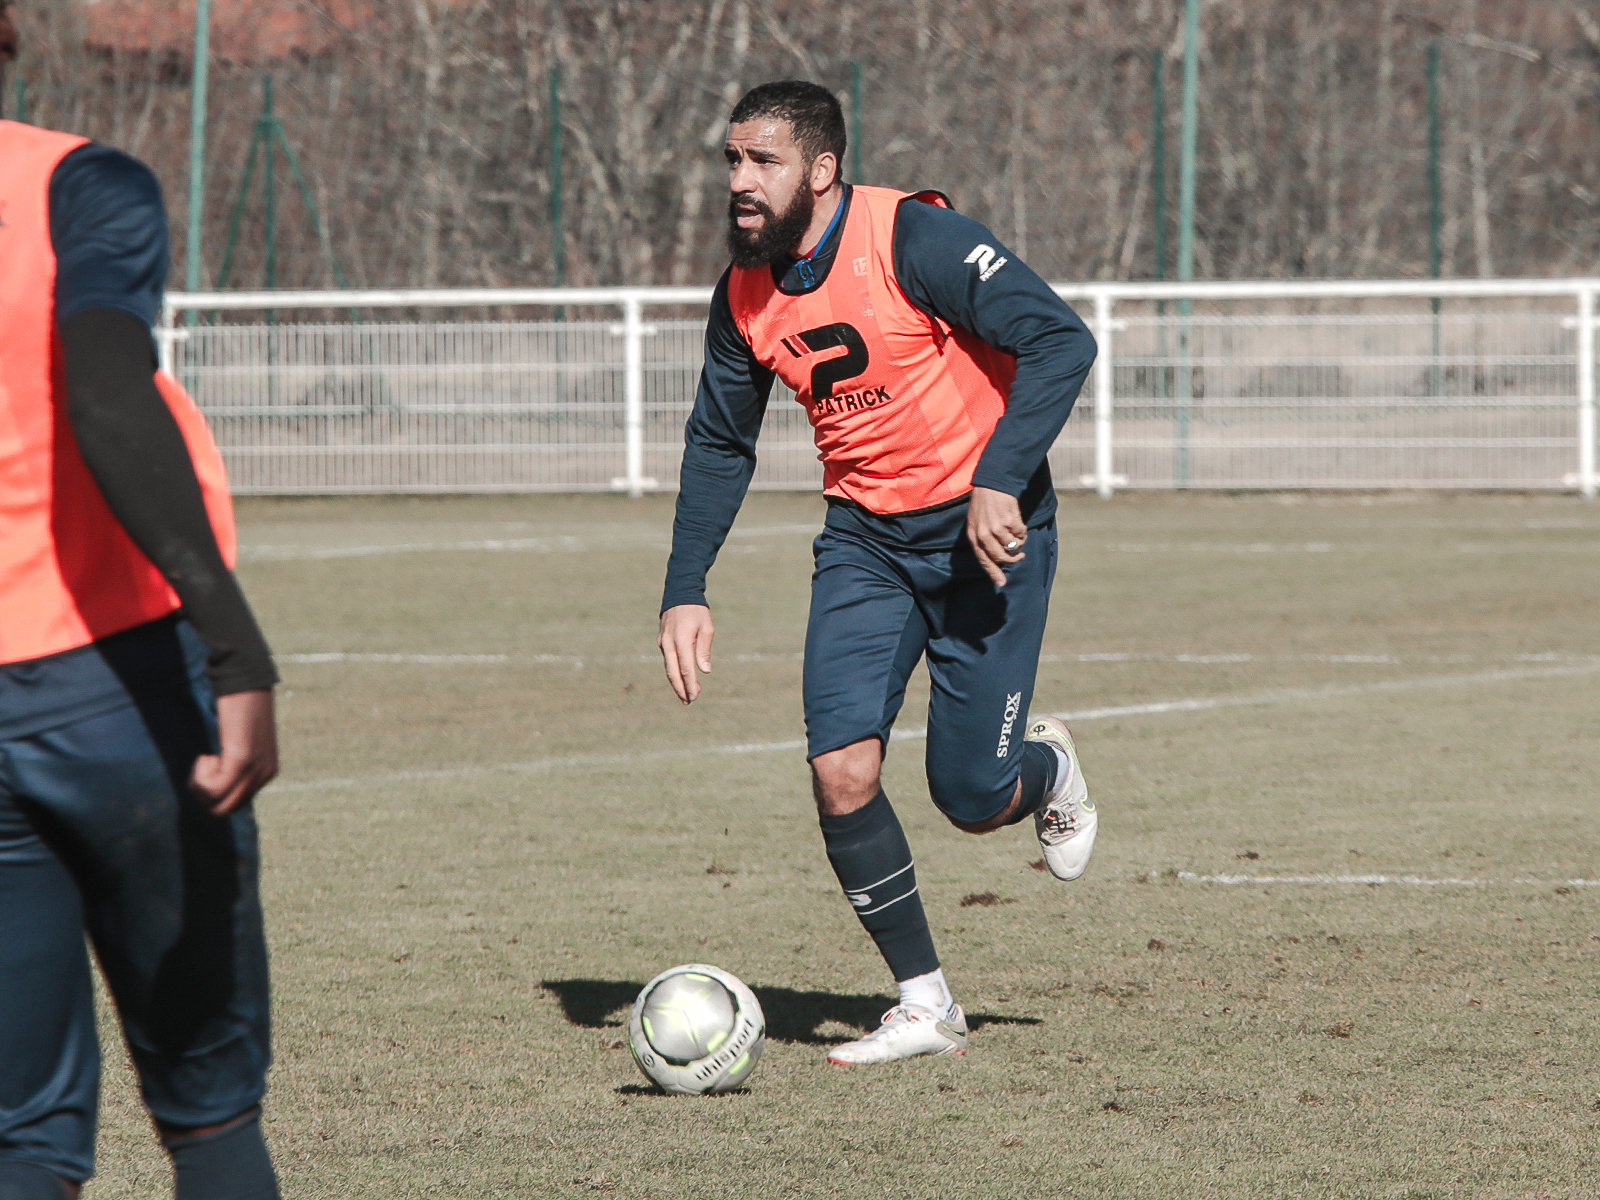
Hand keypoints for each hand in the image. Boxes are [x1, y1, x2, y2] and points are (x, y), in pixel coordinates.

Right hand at [191, 689, 278, 814]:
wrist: (242, 677)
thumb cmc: (236, 705)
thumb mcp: (239, 739)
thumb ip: (234, 761)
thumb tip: (217, 782)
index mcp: (266, 771)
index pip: (236, 804)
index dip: (213, 790)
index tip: (211, 763)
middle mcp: (265, 773)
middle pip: (225, 810)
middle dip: (205, 793)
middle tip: (204, 763)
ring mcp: (255, 768)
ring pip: (217, 804)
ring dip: (201, 784)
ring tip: (208, 756)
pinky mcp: (242, 760)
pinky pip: (214, 788)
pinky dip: (201, 776)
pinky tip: (207, 754)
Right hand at [659, 604, 714, 703]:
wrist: (679, 594)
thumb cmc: (697, 612)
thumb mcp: (707, 628)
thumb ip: (704, 650)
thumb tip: (705, 671)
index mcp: (682, 639)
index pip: (686, 668)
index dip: (690, 684)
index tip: (695, 696)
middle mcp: (669, 643)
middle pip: (673, 672)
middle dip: (681, 689)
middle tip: (689, 702)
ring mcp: (663, 642)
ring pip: (668, 668)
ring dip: (676, 682)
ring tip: (685, 695)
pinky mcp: (661, 641)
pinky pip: (667, 660)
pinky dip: (673, 671)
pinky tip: (680, 678)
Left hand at [966, 486, 1026, 586]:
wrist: (992, 484)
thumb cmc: (985, 505)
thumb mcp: (976, 522)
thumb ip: (983, 540)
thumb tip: (997, 560)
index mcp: (973, 535)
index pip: (983, 560)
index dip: (993, 572)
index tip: (1002, 583)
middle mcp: (983, 534)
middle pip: (1001, 557)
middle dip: (1013, 560)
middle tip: (1020, 556)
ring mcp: (996, 528)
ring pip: (1013, 546)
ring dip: (1019, 542)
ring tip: (1016, 532)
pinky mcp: (1009, 521)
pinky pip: (1021, 534)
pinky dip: (1022, 530)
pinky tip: (1017, 521)